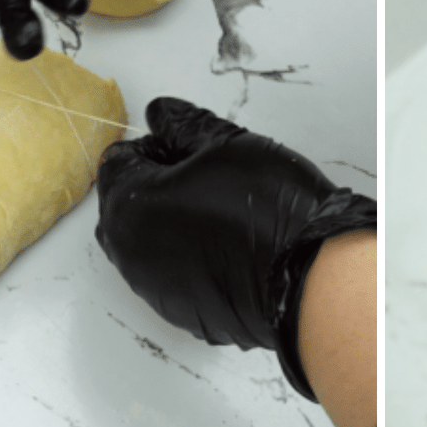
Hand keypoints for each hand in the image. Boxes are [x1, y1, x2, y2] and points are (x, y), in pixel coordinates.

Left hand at [94, 97, 374, 399]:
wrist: (308, 280)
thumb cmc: (269, 214)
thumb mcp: (226, 144)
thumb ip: (183, 125)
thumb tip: (162, 114)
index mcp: (131, 206)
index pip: (118, 160)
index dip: (155, 145)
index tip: (185, 147)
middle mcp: (130, 253)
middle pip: (124, 203)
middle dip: (155, 184)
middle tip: (204, 176)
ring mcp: (152, 287)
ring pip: (145, 241)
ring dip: (169, 222)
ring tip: (220, 212)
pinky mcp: (179, 312)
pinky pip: (169, 274)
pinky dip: (185, 257)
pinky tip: (226, 246)